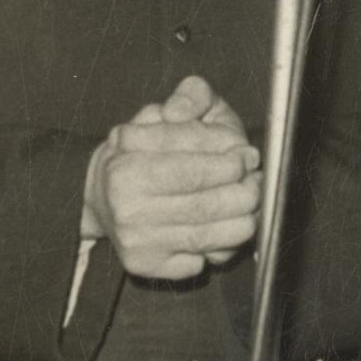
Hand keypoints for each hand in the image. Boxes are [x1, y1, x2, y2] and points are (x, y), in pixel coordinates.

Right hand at [82, 77, 260, 279]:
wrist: (105, 195)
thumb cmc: (151, 149)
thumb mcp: (171, 110)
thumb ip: (190, 96)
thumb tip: (180, 112)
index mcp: (127, 151)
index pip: (191, 157)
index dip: (229, 157)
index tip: (248, 155)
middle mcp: (124, 196)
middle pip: (202, 200)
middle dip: (242, 191)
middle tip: (255, 181)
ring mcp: (132, 234)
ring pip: (205, 233)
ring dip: (242, 219)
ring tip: (249, 202)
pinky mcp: (142, 263)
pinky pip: (197, 261)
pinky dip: (220, 247)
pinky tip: (223, 228)